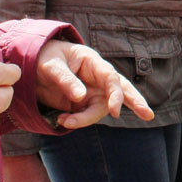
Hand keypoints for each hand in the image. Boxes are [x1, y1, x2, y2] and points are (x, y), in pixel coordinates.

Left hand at [35, 40, 153, 128]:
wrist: (32, 66)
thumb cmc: (44, 58)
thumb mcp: (50, 66)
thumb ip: (65, 80)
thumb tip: (80, 97)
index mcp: (92, 62)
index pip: (110, 77)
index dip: (115, 94)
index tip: (114, 111)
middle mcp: (96, 77)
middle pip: (121, 89)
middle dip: (135, 102)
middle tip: (148, 114)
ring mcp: (92, 91)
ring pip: (101, 109)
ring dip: (86, 119)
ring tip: (64, 122)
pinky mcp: (84, 103)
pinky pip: (87, 116)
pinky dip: (77, 122)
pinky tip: (63, 121)